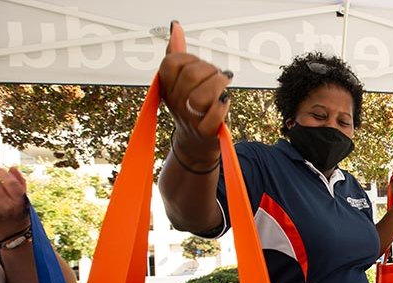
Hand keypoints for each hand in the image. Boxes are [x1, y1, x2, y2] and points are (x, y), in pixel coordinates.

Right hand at [158, 20, 232, 164]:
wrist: (197, 143)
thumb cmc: (192, 108)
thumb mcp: (181, 82)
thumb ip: (178, 54)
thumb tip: (176, 28)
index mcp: (167, 88)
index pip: (172, 63)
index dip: (190, 59)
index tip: (199, 65)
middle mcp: (176, 103)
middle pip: (190, 76)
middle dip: (209, 70)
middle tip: (218, 75)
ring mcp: (190, 119)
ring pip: (200, 96)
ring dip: (217, 86)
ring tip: (223, 86)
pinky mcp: (206, 132)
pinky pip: (213, 116)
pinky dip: (222, 106)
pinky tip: (224, 101)